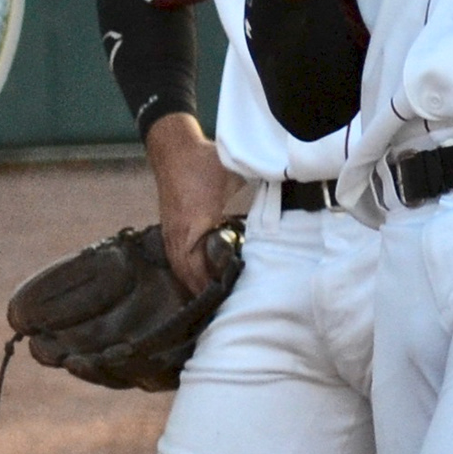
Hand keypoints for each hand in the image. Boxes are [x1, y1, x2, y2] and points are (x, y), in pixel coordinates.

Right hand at [142, 112, 238, 294]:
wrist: (172, 147)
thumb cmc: (203, 162)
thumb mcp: (234, 177)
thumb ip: (256, 196)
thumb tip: (283, 209)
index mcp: (194, 225)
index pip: (199, 268)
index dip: (213, 286)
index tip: (231, 298)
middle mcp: (179, 234)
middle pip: (187, 275)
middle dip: (203, 292)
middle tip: (224, 306)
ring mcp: (170, 233)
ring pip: (179, 268)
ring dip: (193, 283)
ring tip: (213, 298)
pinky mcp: (169, 229)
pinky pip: (176, 258)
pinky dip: (186, 271)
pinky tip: (200, 277)